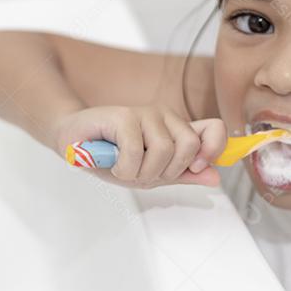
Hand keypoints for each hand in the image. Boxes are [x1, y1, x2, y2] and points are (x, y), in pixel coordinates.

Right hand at [52, 105, 226, 188]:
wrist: (74, 144)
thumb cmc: (111, 157)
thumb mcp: (151, 174)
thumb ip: (183, 174)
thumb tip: (215, 177)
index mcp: (176, 129)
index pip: (214, 129)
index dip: (214, 148)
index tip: (198, 166)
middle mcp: (165, 117)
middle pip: (189, 146)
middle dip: (165, 171)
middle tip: (141, 171)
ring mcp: (145, 113)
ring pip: (164, 150)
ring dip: (141, 171)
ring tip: (124, 167)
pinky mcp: (124, 115)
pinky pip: (136, 151)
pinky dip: (124, 168)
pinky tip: (113, 163)